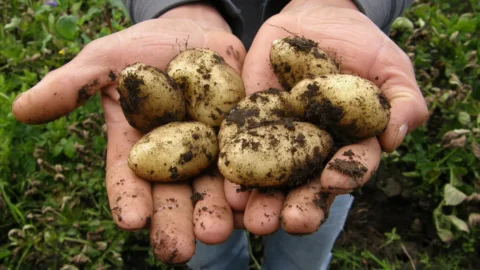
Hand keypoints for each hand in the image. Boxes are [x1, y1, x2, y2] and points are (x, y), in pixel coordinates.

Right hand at [12, 4, 245, 263]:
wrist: (191, 30)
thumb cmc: (142, 48)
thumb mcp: (104, 61)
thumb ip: (71, 86)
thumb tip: (21, 110)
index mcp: (139, 147)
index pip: (129, 179)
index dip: (128, 199)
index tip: (130, 221)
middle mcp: (175, 157)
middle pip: (174, 194)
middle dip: (176, 221)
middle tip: (179, 250)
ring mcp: (211, 148)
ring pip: (214, 186)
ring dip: (217, 212)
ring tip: (220, 233)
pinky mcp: (243, 134)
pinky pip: (250, 160)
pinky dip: (252, 182)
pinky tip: (253, 203)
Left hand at [225, 0, 427, 234]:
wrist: (316, 18)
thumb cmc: (361, 45)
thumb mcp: (390, 67)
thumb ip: (403, 101)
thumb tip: (395, 138)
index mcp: (349, 144)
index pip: (350, 166)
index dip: (344, 174)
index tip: (333, 180)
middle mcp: (313, 150)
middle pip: (308, 184)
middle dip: (300, 205)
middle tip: (289, 222)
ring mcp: (280, 139)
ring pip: (272, 177)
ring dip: (263, 201)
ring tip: (254, 221)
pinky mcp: (250, 122)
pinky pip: (240, 146)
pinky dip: (234, 168)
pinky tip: (226, 187)